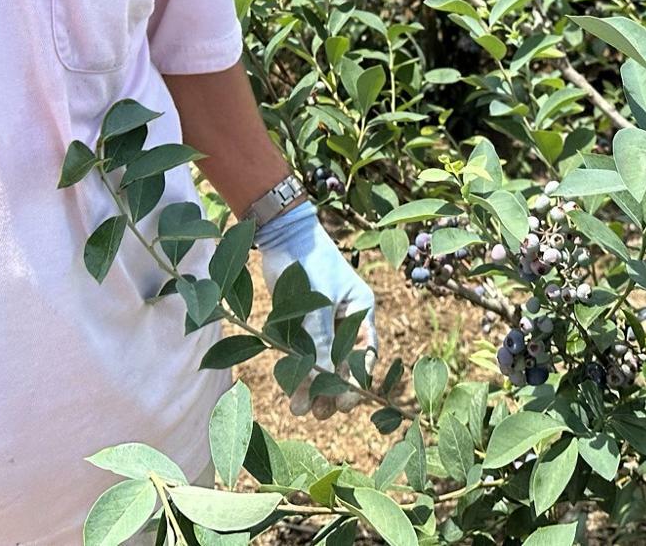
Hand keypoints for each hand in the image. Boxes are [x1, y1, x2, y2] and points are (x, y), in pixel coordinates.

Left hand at [254, 200, 376, 418]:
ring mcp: (322, 322)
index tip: (345, 403)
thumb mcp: (315, 304)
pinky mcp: (301, 323)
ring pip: (321, 363)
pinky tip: (290, 392)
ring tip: (300, 410)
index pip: (365, 354)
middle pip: (343, 364)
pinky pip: (303, 355)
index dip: (357, 381)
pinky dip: (297, 373)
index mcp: (361, 310)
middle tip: (320, 414)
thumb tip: (321, 384)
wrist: (280, 233)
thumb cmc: (306, 261)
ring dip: (313, 387)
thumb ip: (318, 343)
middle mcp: (345, 319)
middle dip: (332, 390)